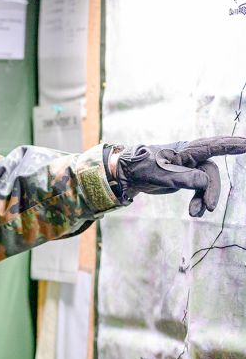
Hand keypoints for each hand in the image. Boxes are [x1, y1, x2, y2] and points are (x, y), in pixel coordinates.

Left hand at [110, 136, 245, 216]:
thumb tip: (205, 181)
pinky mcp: (185, 178)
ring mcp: (188, 167)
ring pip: (205, 184)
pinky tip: (194, 212)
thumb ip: (184, 177)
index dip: (230, 145)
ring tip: (195, 213)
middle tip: (209, 207)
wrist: (127, 174)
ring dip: (203, 199)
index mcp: (185, 150)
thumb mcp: (161, 174)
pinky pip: (198, 190)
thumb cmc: (142, 167)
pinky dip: (198, 201)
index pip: (212, 146)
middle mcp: (190, 156)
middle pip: (210, 172)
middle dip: (212, 190)